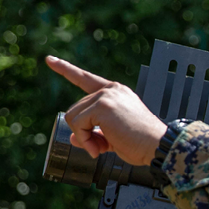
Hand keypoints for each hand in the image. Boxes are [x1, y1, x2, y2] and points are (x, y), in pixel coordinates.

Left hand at [46, 55, 167, 165]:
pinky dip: (84, 139)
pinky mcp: (103, 106)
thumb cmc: (142, 143)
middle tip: (99, 148)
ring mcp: (106, 96)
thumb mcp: (114, 137)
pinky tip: (99, 148)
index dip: (66, 69)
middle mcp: (110, 90)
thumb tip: (74, 139)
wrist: (158, 146)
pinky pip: (78, 124)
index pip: (86, 79)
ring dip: (83, 137)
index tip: (51, 60)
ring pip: (73, 117)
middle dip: (83, 133)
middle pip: (75, 110)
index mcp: (115, 93)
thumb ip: (95, 134)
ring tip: (100, 148)